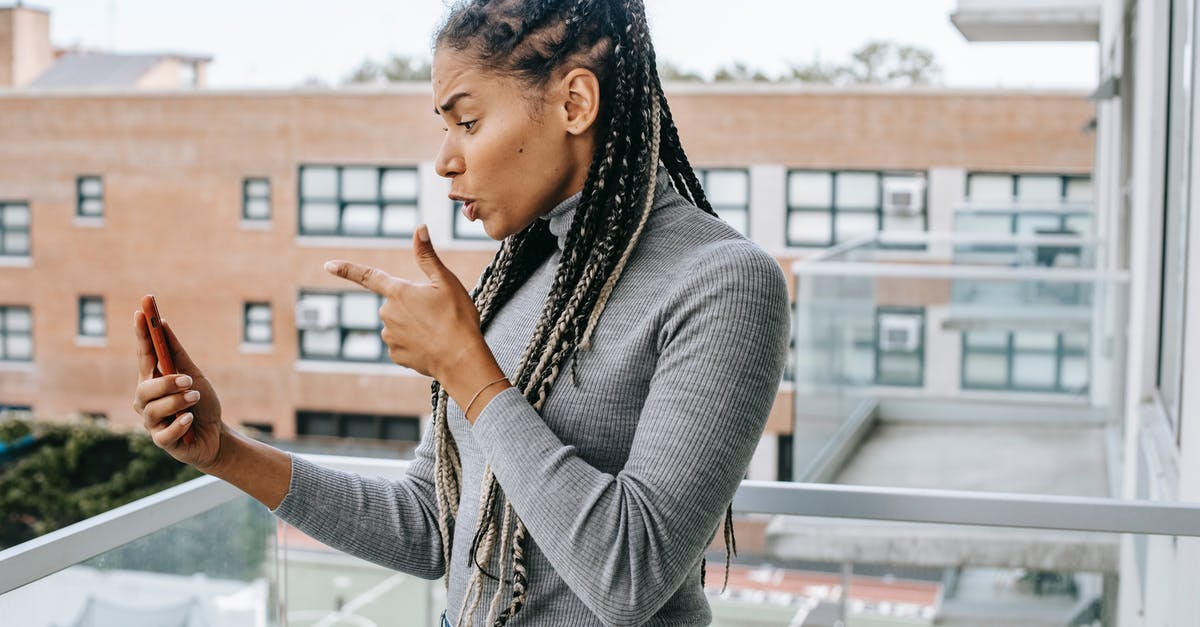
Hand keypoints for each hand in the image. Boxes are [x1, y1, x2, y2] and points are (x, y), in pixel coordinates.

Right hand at [132, 310, 223, 470]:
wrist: (217, 435)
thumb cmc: (202, 404)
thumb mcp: (195, 375)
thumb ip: (178, 354)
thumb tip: (163, 324)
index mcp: (153, 381)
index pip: (144, 355)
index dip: (141, 334)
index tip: (141, 312)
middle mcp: (147, 402)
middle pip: (144, 388)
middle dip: (166, 383)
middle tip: (188, 380)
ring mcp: (153, 422)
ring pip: (154, 410)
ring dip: (178, 402)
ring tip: (195, 398)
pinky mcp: (162, 442)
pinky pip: (164, 434)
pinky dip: (179, 425)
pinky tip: (190, 420)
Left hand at [325, 224, 486, 379]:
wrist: (461, 359)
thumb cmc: (457, 317)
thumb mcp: (446, 282)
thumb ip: (427, 256)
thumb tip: (420, 227)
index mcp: (398, 292)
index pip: (368, 277)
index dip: (347, 269)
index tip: (328, 265)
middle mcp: (387, 313)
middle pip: (394, 304)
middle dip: (411, 306)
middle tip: (437, 313)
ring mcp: (389, 336)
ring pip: (398, 325)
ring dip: (413, 326)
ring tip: (437, 331)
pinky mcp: (395, 355)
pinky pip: (402, 344)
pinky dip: (415, 344)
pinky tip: (431, 345)